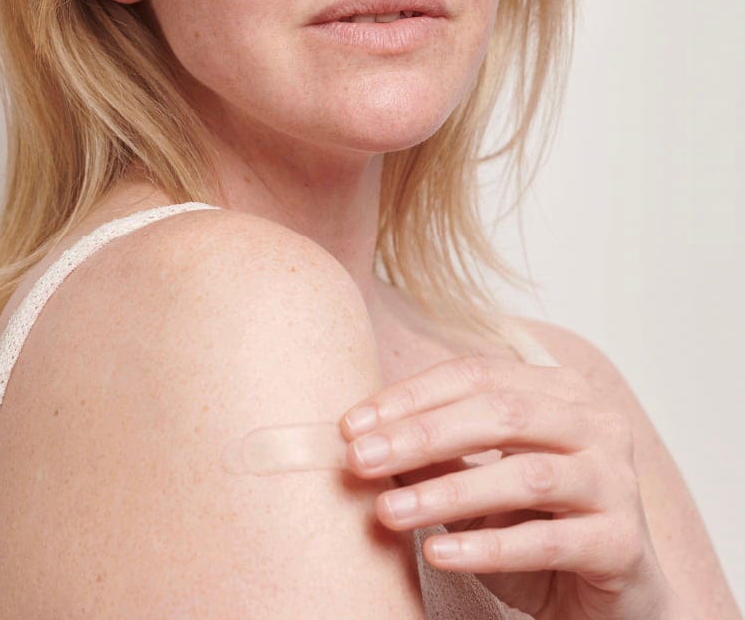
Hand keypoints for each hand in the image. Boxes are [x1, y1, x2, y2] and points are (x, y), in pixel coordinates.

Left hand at [338, 355, 677, 619]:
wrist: (608, 599)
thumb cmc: (535, 525)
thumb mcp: (478, 482)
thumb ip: (434, 454)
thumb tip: (360, 438)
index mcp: (559, 390)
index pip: (475, 375)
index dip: (410, 397)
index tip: (350, 425)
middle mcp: (595, 424)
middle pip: (500, 414)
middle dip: (420, 435)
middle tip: (358, 460)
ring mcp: (615, 481)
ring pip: (525, 475)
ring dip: (447, 492)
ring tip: (387, 512)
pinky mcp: (621, 542)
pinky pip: (548, 541)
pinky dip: (487, 546)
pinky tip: (436, 552)